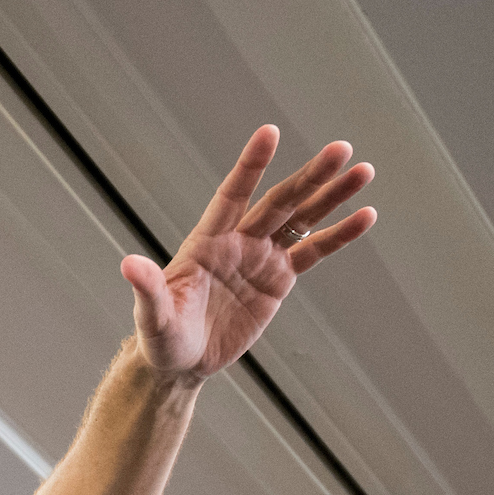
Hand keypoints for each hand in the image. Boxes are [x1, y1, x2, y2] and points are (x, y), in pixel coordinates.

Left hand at [121, 125, 375, 379]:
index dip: (250, 166)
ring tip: (364, 171)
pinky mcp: (278, 281)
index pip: (232, 194)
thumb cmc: (160, 337)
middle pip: (280, 201)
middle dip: (311, 176)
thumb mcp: (152, 316)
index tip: (269, 133)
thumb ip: (147, 289)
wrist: (180, 362)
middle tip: (342, 149)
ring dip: (331, 196)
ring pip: (302, 219)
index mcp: (207, 241)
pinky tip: (365, 215)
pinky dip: (338, 235)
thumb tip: (128, 265)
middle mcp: (238, 241)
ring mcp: (261, 258)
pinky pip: (313, 252)